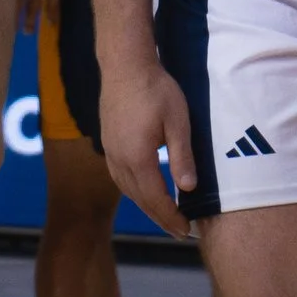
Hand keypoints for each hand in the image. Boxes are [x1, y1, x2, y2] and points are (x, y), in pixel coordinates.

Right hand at [98, 47, 194, 236]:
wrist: (125, 64)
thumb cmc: (156, 89)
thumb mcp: (178, 121)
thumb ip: (182, 156)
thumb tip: (189, 188)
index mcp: (138, 158)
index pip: (155, 199)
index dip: (170, 217)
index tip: (185, 230)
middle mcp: (120, 160)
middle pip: (140, 199)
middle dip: (160, 218)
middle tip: (178, 231)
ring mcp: (110, 152)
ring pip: (128, 190)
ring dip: (146, 206)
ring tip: (164, 215)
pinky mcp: (108, 143)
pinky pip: (120, 177)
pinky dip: (135, 191)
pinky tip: (144, 190)